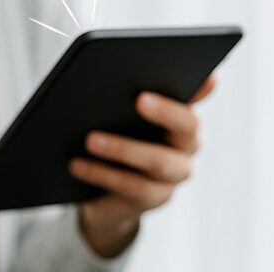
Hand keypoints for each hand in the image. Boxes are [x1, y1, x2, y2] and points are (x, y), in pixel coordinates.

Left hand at [71, 76, 215, 256]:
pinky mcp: (155, 199)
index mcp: (184, 119)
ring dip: (123, 148)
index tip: (178, 72)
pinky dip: (103, 174)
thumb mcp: (122, 118)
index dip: (196, 89)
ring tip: (90, 139)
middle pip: (186, 128)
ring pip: (157, 161)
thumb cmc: (117, 142)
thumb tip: (122, 70)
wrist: (104, 197)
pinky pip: (134, 187)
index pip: (195, 97)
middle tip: (138, 99)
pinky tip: (77, 165)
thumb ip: (130, 95)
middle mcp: (188, 147)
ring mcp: (174, 176)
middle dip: (164, 112)